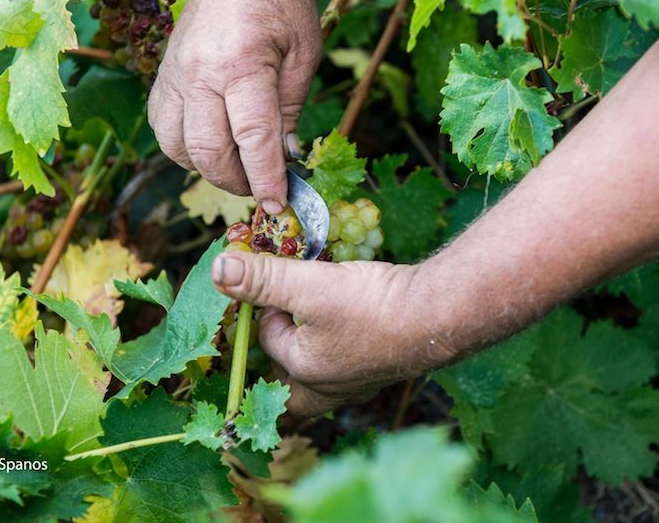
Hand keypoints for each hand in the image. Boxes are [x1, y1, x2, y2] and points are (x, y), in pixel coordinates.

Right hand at [149, 0, 320, 213]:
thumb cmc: (285, 4)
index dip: (265, 178)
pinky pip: (163, 127)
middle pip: (206, 150)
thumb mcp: (304, 58)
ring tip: (237, 167)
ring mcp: (174, 73)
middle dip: (236, 181)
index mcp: (241, 63)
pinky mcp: (163, 73)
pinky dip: (184, 147)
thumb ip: (290, 112)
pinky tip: (211, 144)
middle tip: (260, 187)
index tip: (277, 203)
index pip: (252, 138)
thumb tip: (283, 160)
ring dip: (206, 168)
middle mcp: (199, 71)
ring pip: (176, 146)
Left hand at [211, 252, 458, 416]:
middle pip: (291, 390)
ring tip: (310, 330)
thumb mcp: (309, 286)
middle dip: (279, 367)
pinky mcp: (387, 366)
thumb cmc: (372, 306)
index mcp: (305, 373)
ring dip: (312, 356)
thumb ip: (263, 279)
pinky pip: (354, 365)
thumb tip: (218, 269)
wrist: (440, 314)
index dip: (267, 308)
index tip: (277, 281)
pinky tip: (355, 325)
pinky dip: (345, 347)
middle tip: (276, 338)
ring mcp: (363, 382)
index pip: (270, 341)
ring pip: (323, 379)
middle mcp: (332, 387)